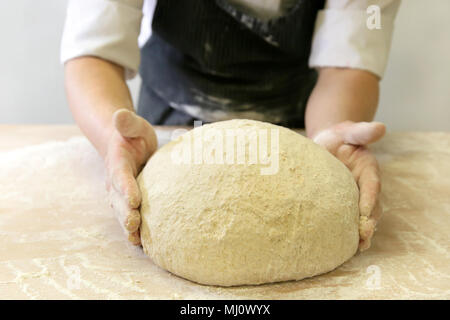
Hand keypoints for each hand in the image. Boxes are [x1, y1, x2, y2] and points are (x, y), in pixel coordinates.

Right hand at [104, 109, 156, 244]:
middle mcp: (115, 181)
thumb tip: (119, 114)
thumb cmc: (133, 135)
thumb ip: (127, 122)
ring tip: (136, 240)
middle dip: (125, 213)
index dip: (126, 188)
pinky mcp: (127, 202)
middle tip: (133, 224)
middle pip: (118, 199)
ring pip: (121, 212)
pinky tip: (144, 244)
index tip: (134, 199)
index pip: (120, 176)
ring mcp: (119, 194)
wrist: (124, 145)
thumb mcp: (134, 125)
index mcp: (118, 162)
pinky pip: (129, 216)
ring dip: (128, 226)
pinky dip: (134, 230)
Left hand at [312, 121, 385, 250]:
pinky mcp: (344, 204)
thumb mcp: (348, 131)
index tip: (365, 211)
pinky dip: (350, 232)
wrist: (326, 146)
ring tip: (358, 245)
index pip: (372, 185)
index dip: (370, 198)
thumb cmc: (338, 138)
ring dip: (362, 232)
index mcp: (368, 170)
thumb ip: (361, 132)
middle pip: (372, 207)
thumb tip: (380, 127)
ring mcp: (356, 197)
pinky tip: (344, 245)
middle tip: (363, 235)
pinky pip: (350, 219)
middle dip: (369, 222)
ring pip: (363, 217)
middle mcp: (365, 187)